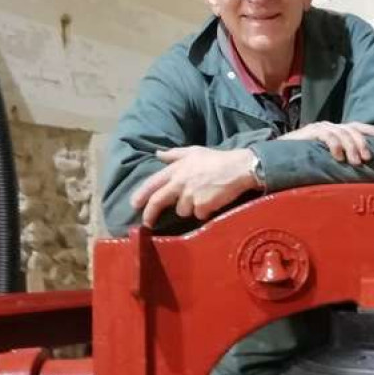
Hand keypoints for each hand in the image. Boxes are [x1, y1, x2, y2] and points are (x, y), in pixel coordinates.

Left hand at [130, 147, 257, 227]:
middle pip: (158, 201)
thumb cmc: (217, 159)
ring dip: (190, 208)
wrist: (239, 168)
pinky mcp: (202, 206)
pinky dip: (204, 211)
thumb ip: (174, 154)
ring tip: (203, 197)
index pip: (152, 183)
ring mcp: (190, 195)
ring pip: (182, 211)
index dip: (141, 194)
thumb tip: (157, 153)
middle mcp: (180, 182)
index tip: (134, 204)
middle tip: (147, 223)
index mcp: (176, 169)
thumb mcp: (194, 151)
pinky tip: (212, 201)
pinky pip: (198, 215)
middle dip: (150, 214)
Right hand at [278, 121, 373, 164]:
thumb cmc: (303, 161)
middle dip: (362, 143)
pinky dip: (335, 145)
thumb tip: (360, 169)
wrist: (276, 157)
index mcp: (336, 131)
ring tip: (355, 162)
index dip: (370, 130)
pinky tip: (338, 157)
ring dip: (351, 147)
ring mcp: (320, 128)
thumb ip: (340, 159)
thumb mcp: (327, 160)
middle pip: (352, 129)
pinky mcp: (310, 132)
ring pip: (342, 132)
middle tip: (367, 159)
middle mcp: (330, 126)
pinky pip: (327, 135)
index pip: (357, 126)